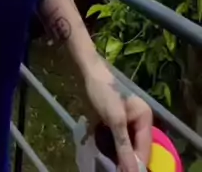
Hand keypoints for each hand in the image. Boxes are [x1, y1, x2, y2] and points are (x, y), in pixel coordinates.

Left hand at [82, 57, 152, 171]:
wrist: (88, 73)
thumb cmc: (104, 92)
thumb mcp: (115, 120)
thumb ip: (124, 146)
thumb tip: (132, 171)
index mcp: (145, 118)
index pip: (145, 148)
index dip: (137, 164)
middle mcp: (140, 121)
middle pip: (137, 148)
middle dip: (128, 160)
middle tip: (116, 169)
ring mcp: (128, 121)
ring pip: (127, 146)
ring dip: (119, 156)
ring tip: (110, 164)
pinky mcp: (117, 122)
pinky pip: (118, 140)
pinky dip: (112, 147)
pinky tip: (106, 153)